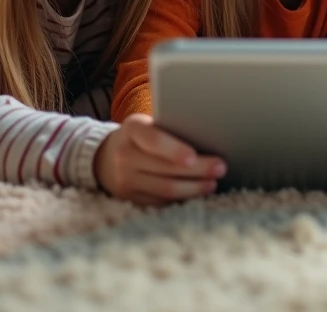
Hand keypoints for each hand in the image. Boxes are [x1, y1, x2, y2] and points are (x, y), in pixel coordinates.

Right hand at [94, 113, 224, 204]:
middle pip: (165, 168)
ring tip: (212, 183)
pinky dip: (182, 199)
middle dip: (197, 170)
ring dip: (194, 188)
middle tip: (220, 168)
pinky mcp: (130, 198)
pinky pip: (161, 201)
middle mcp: (124, 155)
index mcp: (132, 129)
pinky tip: (197, 194)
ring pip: (165, 189)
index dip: (174, 150)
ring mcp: (125, 180)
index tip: (194, 157)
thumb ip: (168, 130)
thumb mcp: (147, 125)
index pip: (153, 140)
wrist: (105, 157)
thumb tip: (208, 137)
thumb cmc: (139, 137)